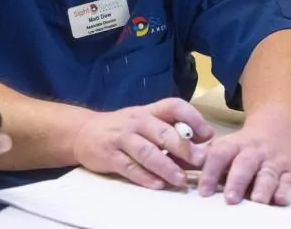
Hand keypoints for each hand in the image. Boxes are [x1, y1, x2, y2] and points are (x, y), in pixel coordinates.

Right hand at [72, 98, 214, 189]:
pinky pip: (129, 167)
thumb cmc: (123, 130)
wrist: (82, 132)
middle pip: (162, 132)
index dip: (193, 118)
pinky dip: (145, 177)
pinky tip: (158, 184)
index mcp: (148, 111)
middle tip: (201, 161)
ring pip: (146, 151)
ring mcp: (121, 138)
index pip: (173, 106)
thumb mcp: (144, 126)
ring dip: (165, 166)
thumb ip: (170, 139)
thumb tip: (201, 156)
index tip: (207, 135)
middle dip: (183, 147)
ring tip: (180, 180)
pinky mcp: (109, 155)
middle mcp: (136, 121)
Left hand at [198, 109, 290, 204]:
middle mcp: (253, 152)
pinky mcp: (290, 172)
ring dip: (262, 187)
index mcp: (233, 145)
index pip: (219, 155)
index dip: (210, 172)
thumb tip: (175, 166)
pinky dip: (285, 191)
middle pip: (244, 164)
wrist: (277, 128)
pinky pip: (289, 182)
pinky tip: (279, 200)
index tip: (203, 191)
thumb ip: (203, 159)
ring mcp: (273, 162)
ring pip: (268, 174)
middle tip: (230, 198)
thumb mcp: (224, 146)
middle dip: (237, 181)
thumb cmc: (244, 146)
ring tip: (257, 200)